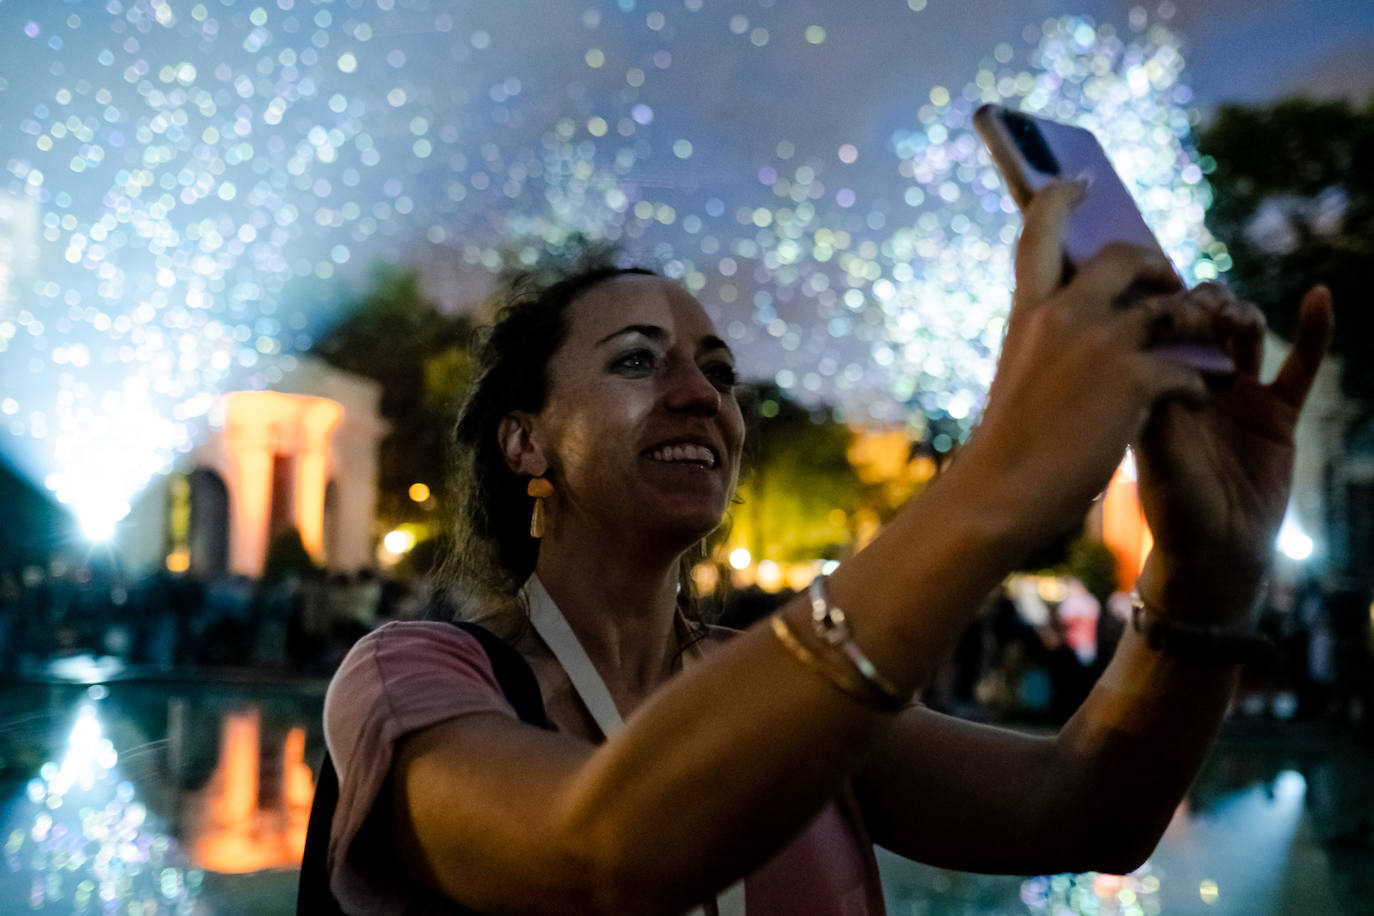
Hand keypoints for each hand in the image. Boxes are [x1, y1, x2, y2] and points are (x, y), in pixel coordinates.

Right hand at [961, 181, 1220, 551]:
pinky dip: (1200, 382)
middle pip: (1126, 255)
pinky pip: (1190, 364)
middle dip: (1158, 264)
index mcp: (1028, 312)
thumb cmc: (1010, 446)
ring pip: (1175, 306)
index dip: (1062, 196)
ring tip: (1206, 345)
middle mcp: (1063, 315)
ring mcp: (1100, 343)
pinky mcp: (1134, 378)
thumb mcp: (1021, 374)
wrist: (1002, 493)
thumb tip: (1090, 324)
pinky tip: (1196, 399)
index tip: (1080, 181)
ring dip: (1198, 323)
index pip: (1039, 230)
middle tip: (1171, 286)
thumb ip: (1050, 341)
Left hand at [1135, 285, 1333, 623]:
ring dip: (1242, 315)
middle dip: (1204, 306)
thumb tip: (1155, 348)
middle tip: (1209, 312)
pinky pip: (1299, 365)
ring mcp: (1237, 395)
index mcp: (1153, 388)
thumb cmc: (1174, 508)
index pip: (1157, 331)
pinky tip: (1320, 297)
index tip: (1173, 307)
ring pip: (1243, 336)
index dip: (1167, 311)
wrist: (1216, 553)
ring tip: (1239, 320)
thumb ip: (1157, 402)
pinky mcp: (1277, 411)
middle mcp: (1191, 384)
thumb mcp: (1157, 452)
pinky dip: (1314, 332)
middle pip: (1199, 322)